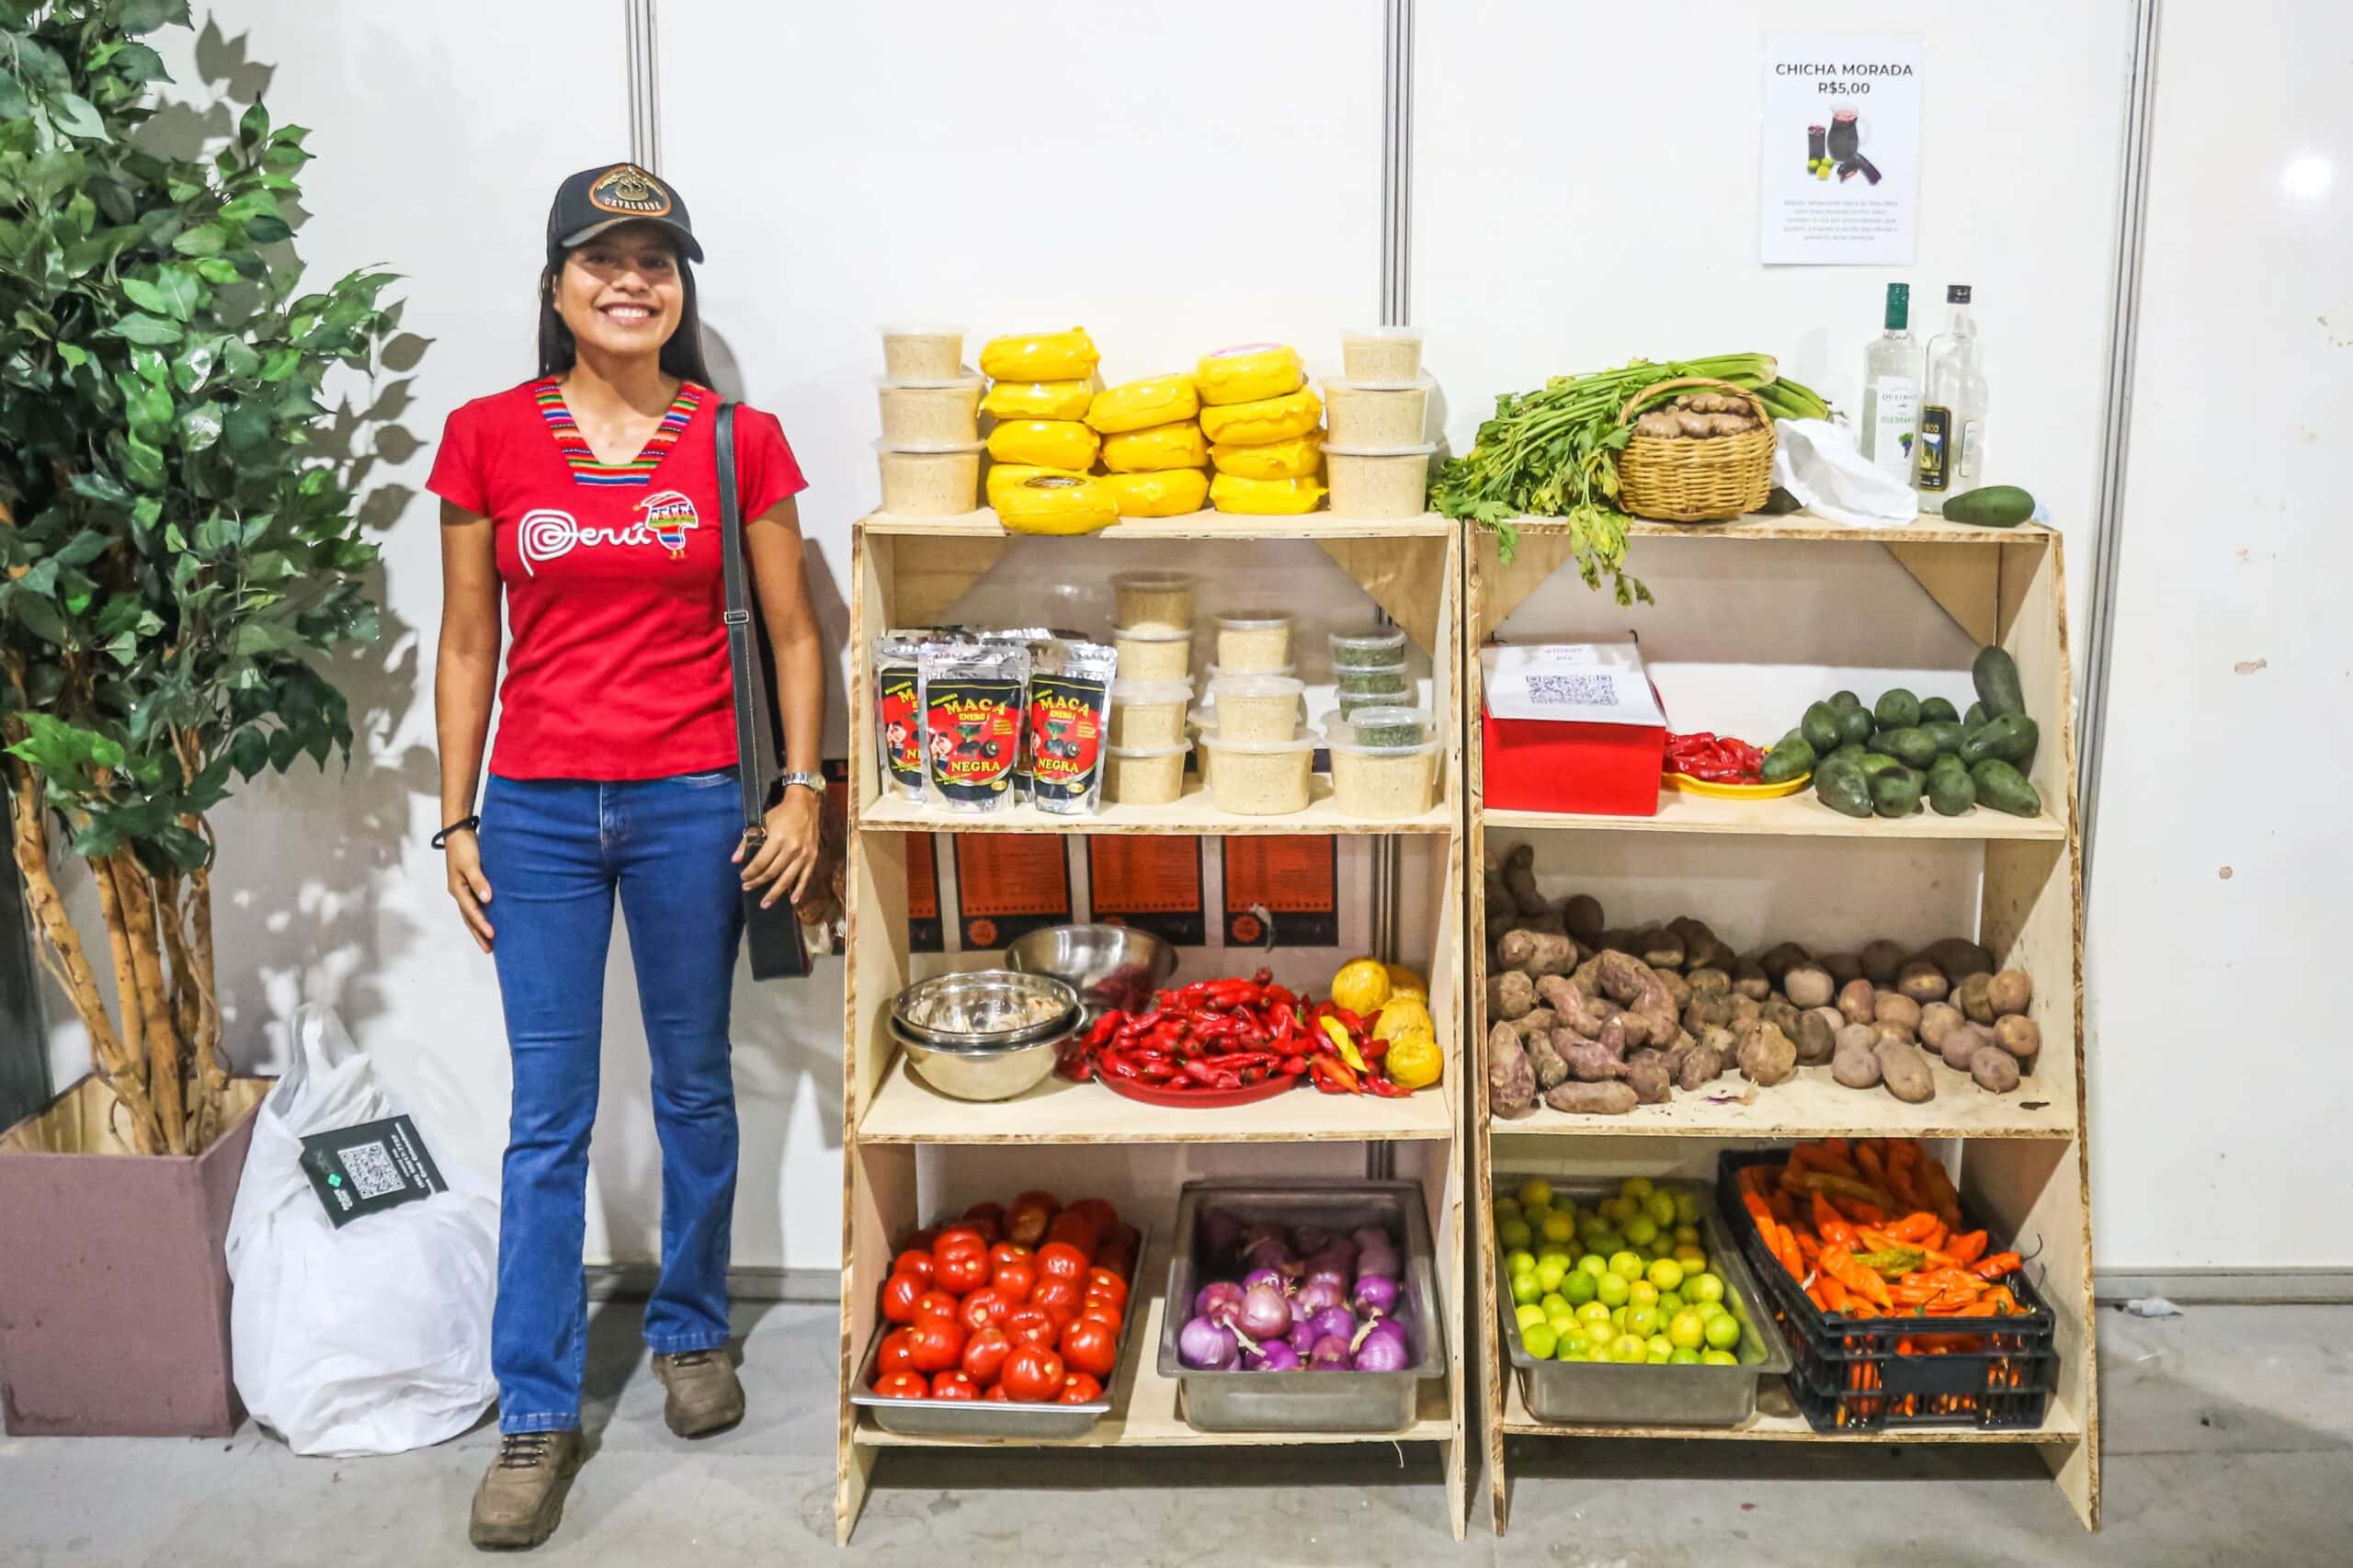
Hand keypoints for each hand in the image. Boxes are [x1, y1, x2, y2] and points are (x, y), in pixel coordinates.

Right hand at [445, 829, 493, 951]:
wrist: (459, 832)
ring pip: (472, 913)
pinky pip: (476, 904)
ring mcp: (463, 889)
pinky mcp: (470, 883)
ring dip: (479, 927)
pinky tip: (491, 918)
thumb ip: (479, 881)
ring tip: (490, 941)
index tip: (493, 935)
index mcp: (458, 890)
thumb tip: (488, 900)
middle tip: (490, 949)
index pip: (471, 912)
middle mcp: (459, 892)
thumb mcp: (471, 864)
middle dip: (478, 934)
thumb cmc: (464, 847)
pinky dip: (482, 914)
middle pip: (469, 918)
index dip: (482, 924)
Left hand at [735, 784, 820, 908]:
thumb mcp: (762, 822)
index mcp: (777, 839)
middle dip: (758, 882)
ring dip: (775, 893)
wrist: (805, 804)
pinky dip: (799, 890)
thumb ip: (747, 841)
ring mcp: (804, 855)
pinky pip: (805, 877)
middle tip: (748, 889)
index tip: (743, 878)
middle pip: (772, 872)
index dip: (750, 872)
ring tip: (765, 904)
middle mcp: (791, 849)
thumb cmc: (781, 813)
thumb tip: (735, 860)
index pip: (761, 862)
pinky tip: (793, 901)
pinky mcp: (813, 857)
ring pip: (787, 879)